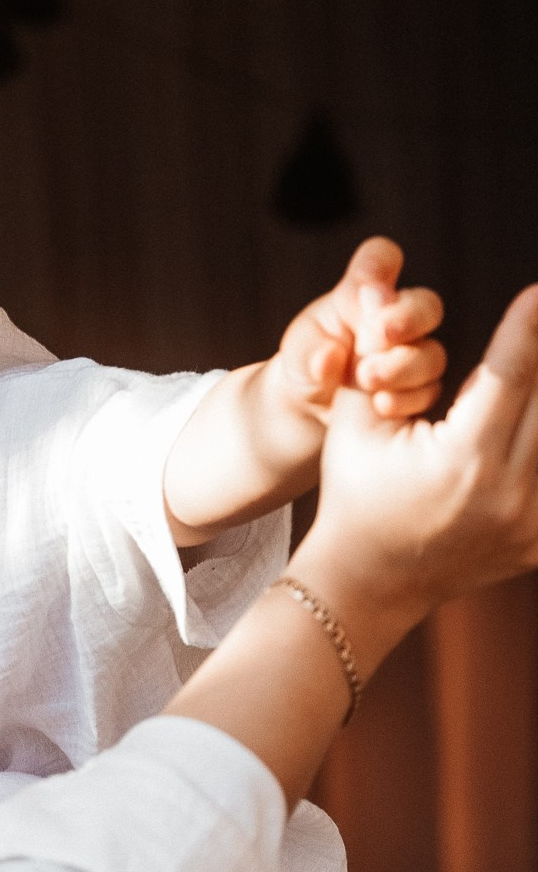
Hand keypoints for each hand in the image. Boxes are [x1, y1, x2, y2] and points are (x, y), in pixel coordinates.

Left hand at [272, 236, 445, 430]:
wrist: (315, 402)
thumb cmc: (307, 361)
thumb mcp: (298, 351)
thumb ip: (311, 350)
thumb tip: (329, 357)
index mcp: (363, 292)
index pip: (382, 259)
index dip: (380, 266)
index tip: (367, 284)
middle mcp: (396, 316)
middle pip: (426, 305)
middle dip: (408, 318)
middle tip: (383, 332)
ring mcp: (414, 352)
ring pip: (431, 354)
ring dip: (403, 366)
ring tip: (366, 379)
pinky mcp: (420, 388)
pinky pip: (430, 391)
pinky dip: (407, 399)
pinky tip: (381, 405)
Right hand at [294, 283, 537, 661]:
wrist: (367, 580)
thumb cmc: (353, 490)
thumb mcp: (356, 422)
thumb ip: (385, 362)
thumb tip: (406, 312)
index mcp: (463, 460)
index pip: (509, 375)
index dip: (527, 327)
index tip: (537, 291)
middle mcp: (509, 494)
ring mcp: (531, 524)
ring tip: (530, 366)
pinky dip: (537, 441)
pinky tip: (527, 420)